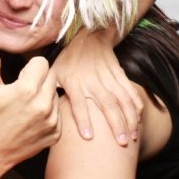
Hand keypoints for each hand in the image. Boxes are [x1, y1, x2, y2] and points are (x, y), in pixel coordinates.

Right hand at [0, 45, 60, 175]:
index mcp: (27, 89)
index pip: (42, 63)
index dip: (30, 67)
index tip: (20, 77)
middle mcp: (43, 104)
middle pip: (51, 76)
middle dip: (39, 79)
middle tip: (23, 91)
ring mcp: (51, 120)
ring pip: (55, 94)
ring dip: (45, 96)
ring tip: (27, 106)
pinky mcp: (56, 133)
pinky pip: (58, 113)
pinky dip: (49, 113)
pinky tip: (32, 118)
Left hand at [50, 29, 142, 145]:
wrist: (88, 35)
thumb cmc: (68, 58)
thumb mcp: (54, 71)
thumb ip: (48, 89)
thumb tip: (40, 110)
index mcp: (74, 82)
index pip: (78, 102)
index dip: (83, 119)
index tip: (89, 137)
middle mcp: (92, 81)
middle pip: (106, 104)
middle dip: (116, 124)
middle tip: (122, 143)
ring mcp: (107, 77)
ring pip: (122, 99)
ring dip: (129, 118)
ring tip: (133, 136)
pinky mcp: (119, 73)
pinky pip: (129, 90)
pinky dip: (136, 105)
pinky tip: (139, 119)